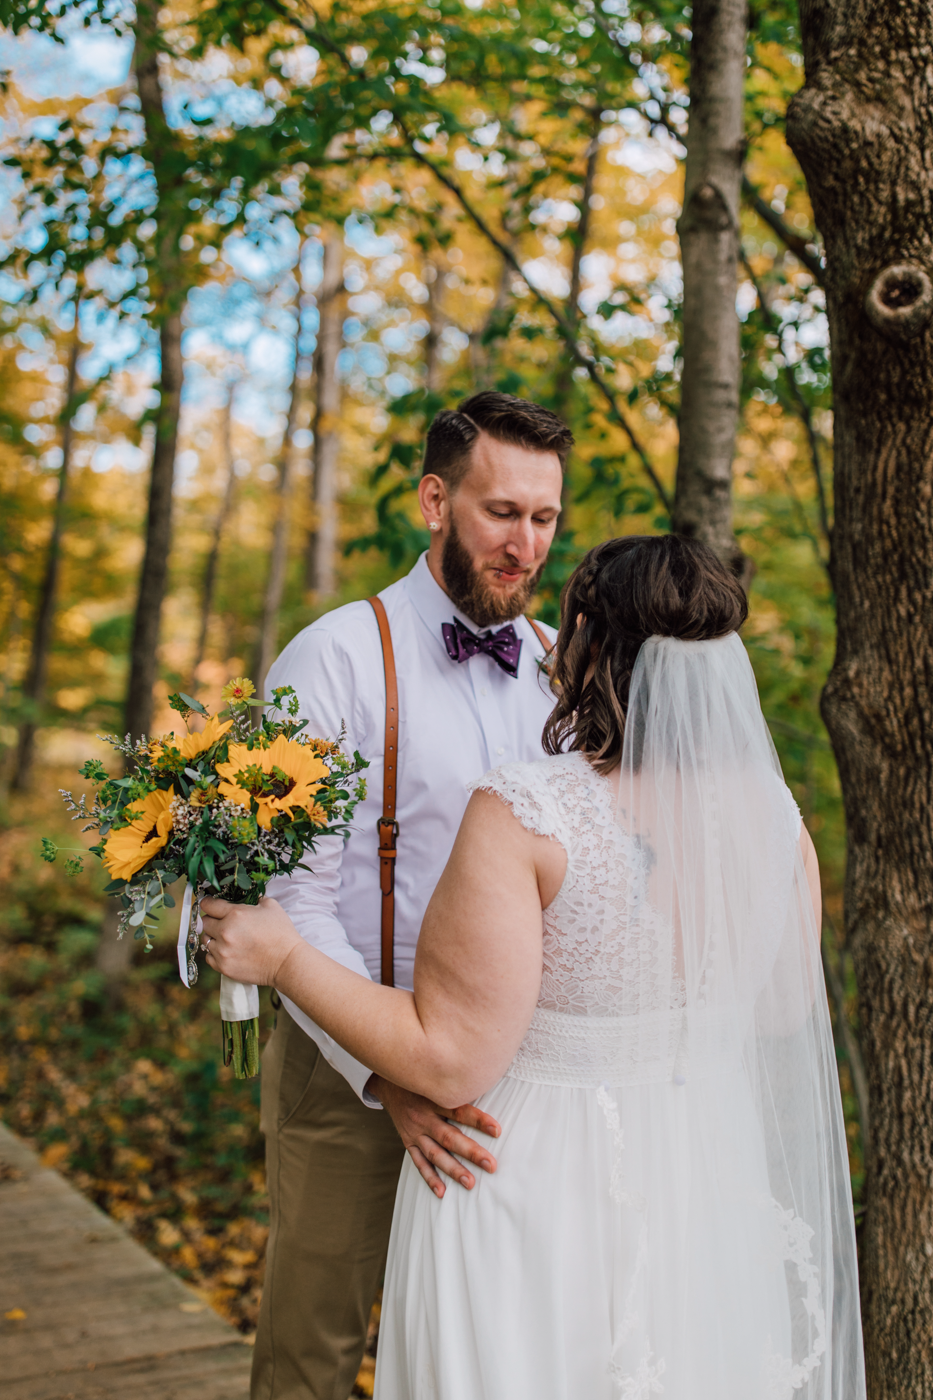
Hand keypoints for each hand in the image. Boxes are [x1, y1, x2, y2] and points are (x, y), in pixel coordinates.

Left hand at [200, 896, 301, 985]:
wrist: (286, 962)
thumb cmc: (281, 933)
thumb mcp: (271, 906)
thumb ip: (254, 899)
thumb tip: (247, 898)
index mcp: (235, 914)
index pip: (208, 905)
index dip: (208, 903)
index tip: (209, 905)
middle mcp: (225, 932)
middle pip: (204, 923)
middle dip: (212, 920)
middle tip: (222, 922)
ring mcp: (222, 951)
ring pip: (205, 940)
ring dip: (213, 937)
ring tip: (226, 938)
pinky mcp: (223, 967)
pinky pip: (208, 957)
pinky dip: (214, 953)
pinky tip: (226, 951)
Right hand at [368, 1075, 499, 1198]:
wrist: (388, 1081)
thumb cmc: (421, 1078)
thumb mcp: (436, 1075)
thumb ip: (456, 1085)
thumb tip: (486, 1081)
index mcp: (434, 1098)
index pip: (460, 1110)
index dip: (478, 1120)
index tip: (497, 1131)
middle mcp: (424, 1117)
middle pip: (449, 1137)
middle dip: (471, 1152)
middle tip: (491, 1165)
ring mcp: (415, 1131)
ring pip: (435, 1154)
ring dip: (453, 1169)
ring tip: (470, 1183)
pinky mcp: (408, 1141)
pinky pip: (419, 1162)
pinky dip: (430, 1177)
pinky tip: (442, 1191)